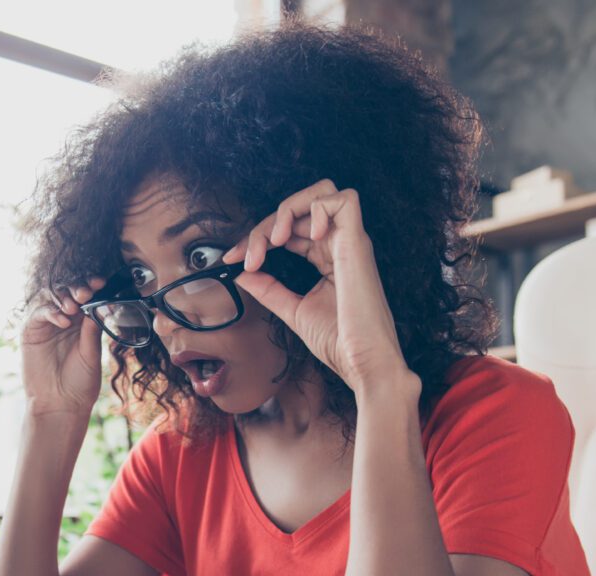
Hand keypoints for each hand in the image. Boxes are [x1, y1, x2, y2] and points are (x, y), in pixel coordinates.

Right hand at [20, 277, 104, 418]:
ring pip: (51, 297)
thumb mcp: (92, 354)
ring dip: (64, 297)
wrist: (60, 405)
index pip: (86, 298)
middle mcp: (64, 320)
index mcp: (82, 323)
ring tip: (74, 306)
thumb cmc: (80, 383)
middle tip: (86, 292)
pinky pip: (39, 313)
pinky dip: (51, 312)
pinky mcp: (30, 332)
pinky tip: (62, 321)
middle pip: (68, 292)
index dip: (92, 287)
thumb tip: (99, 305)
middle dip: (78, 288)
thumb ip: (92, 331)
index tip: (101, 284)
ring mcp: (46, 325)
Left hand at [223, 180, 408, 390]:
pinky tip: (303, 238)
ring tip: (276, 240)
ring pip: (322, 193)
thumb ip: (269, 289)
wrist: (362, 362)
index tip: (233, 259)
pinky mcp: (358, 244)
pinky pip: (344, 200)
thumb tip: (242, 274)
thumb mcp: (292, 310)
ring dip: (290, 208)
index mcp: (327, 257)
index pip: (290, 229)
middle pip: (300, 208)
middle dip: (266, 225)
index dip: (258, 238)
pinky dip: (317, 208)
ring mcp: (351, 242)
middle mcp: (340, 244)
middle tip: (248, 255)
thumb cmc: (339, 341)